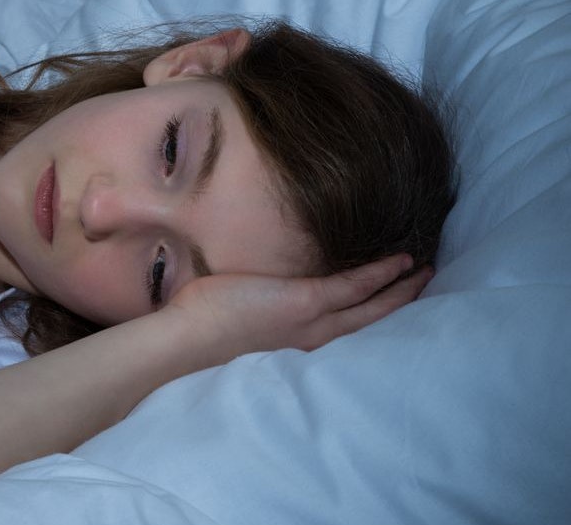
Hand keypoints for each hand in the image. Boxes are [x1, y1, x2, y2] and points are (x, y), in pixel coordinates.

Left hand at [164, 254, 432, 364]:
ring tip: (423, 272)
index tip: (388, 306)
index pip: (341, 333)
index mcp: (295, 347)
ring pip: (369, 307)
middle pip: (368, 324)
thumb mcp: (238, 328)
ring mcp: (310, 323)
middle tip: (424, 286)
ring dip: (399, 289)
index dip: (369, 318)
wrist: (184, 344)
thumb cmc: (199, 335)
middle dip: (398, 305)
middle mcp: (311, 341)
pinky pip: (353, 286)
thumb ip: (256, 317)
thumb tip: (247, 301)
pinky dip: (379, 275)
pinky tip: (399, 262)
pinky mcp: (304, 302)